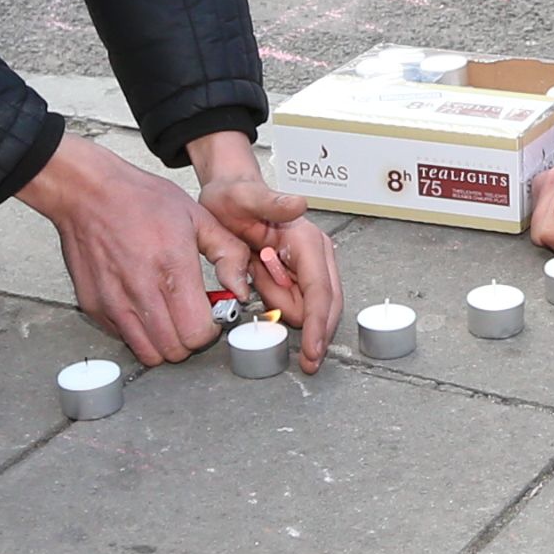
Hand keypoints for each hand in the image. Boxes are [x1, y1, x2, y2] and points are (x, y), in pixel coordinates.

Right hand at [25, 135, 234, 366]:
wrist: (88, 192)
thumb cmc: (141, 200)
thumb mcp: (199, 216)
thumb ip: (229, 254)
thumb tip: (241, 290)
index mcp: (172, 268)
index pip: (197, 333)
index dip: (210, 329)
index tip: (209, 314)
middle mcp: (141, 290)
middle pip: (175, 350)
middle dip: (189, 338)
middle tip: (190, 315)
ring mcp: (114, 302)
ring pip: (148, 353)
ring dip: (164, 342)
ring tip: (168, 314)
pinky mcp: (94, 306)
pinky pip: (124, 339)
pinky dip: (138, 332)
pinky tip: (143, 306)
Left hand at [193, 171, 338, 373]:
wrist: (229, 196)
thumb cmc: (235, 196)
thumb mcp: (244, 197)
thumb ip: (271, 202)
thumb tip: (299, 204)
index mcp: (307, 241)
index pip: (319, 291)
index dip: (317, 325)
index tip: (313, 352)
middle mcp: (316, 256)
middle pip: (324, 307)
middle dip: (313, 331)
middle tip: (302, 357)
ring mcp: (309, 267)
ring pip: (305, 310)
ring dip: (281, 305)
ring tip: (256, 272)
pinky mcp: (299, 276)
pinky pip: (294, 304)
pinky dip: (277, 302)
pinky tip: (260, 278)